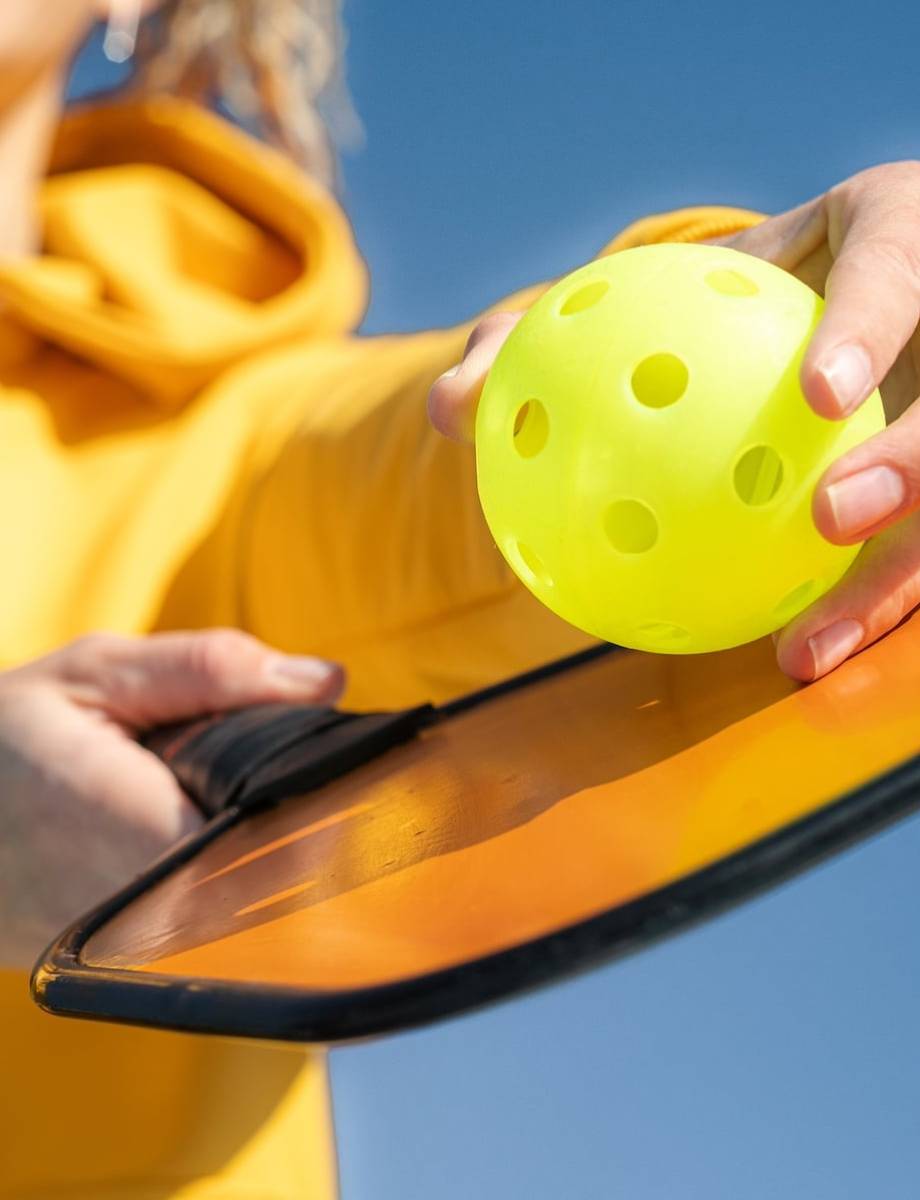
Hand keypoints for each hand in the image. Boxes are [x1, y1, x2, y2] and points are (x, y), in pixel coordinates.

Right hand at [0, 629, 343, 967]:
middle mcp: (136, 913)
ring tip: (241, 801)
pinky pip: (214, 930)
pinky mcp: (122, 963)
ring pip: (252, 915)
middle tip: (295, 775)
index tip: (340, 770)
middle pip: (278, 886)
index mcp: (135, 834)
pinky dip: (235, 881)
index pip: (282, 846)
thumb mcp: (98, 675)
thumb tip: (327, 682)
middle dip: (302, 827)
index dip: (324, 808)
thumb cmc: (6, 736)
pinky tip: (220, 836)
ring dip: (271, 856)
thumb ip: (212, 672)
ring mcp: (128, 952)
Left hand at [429, 163, 919, 681]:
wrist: (794, 306)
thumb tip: (452, 410)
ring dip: (893, 580)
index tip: (818, 396)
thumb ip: (540, 342)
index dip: (869, 328)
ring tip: (804, 652)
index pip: (894, 273)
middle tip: (831, 521)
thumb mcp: (637, 303)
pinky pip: (911, 555)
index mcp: (887, 245)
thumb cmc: (702, 303)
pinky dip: (856, 604)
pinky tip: (789, 657)